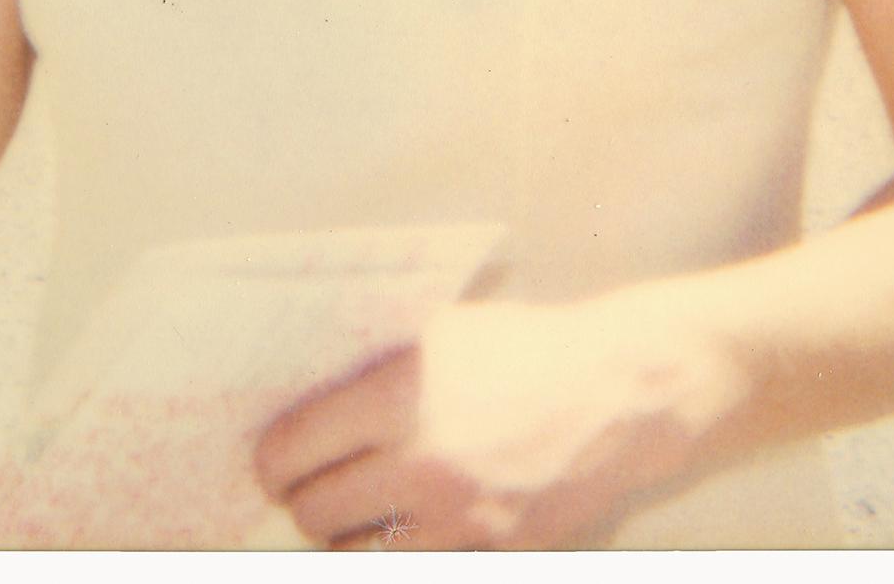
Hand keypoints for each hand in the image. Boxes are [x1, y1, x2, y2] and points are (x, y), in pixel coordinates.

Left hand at [251, 297, 729, 550]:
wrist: (621, 391)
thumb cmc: (528, 349)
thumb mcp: (445, 333)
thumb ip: (376, 368)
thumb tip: (302, 397)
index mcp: (402, 395)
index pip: (294, 450)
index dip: (272, 458)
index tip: (272, 459)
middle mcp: (424, 461)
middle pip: (315, 513)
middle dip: (300, 501)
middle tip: (305, 485)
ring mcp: (460, 517)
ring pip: (356, 555)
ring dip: (344, 535)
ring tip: (352, 509)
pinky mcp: (493, 550)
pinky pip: (416, 565)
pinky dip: (400, 550)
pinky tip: (408, 523)